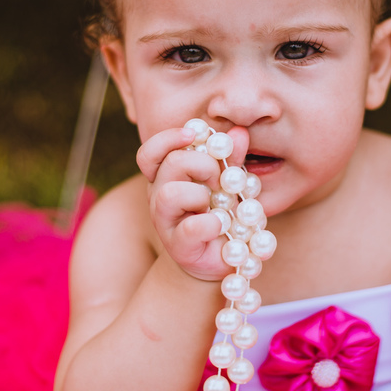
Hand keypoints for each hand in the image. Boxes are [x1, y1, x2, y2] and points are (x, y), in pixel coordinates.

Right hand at [136, 125, 248, 280]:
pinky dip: (211, 223)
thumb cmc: (224, 213)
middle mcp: (159, 196)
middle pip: (169, 163)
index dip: (169, 138)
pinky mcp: (178, 246)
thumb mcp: (230, 183)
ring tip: (217, 206)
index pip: (151, 152)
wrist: (223, 258)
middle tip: (220, 181)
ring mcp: (165, 222)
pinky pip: (191, 227)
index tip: (195, 133)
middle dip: (202, 164)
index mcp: (166, 177)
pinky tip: (221, 224)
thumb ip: (231, 159)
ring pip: (170, 193)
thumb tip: (239, 132)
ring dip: (201, 194)